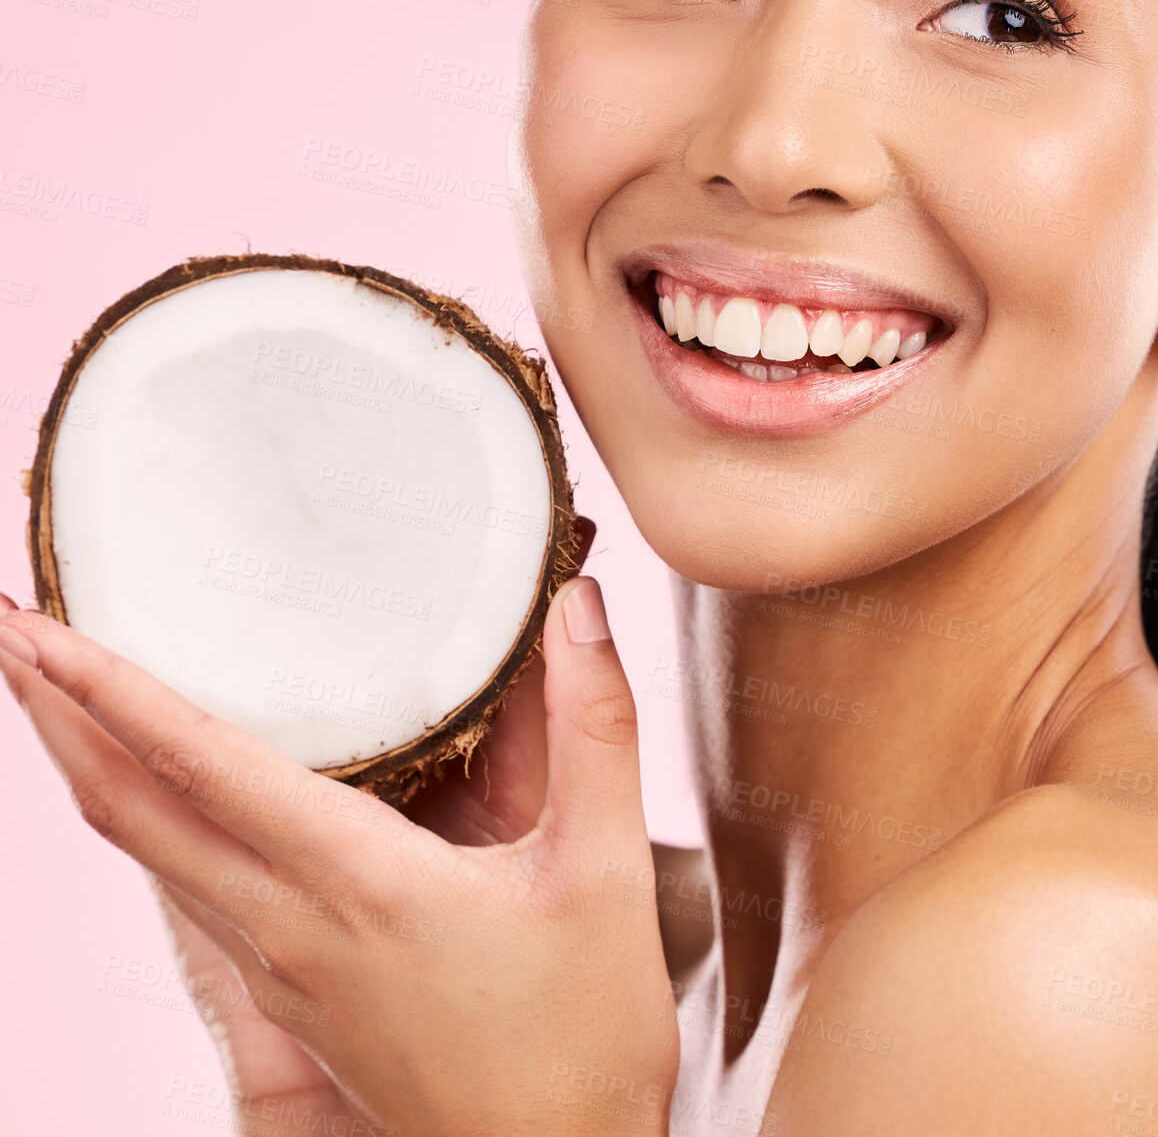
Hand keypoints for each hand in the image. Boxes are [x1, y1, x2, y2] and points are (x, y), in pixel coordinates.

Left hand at [0, 545, 679, 1136]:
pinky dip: (148, 818)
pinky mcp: (298, 994)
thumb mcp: (606, 874)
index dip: (107, 688)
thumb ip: (594, 728)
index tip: (32, 624)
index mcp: (355, 886)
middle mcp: (290, 927)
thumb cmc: (582, 1043)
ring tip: (60, 691)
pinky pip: (190, 888)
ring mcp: (283, 968)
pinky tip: (166, 791)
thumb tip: (575, 606)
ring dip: (90, 764)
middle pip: (128, 811)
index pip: (199, 767)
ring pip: (149, 852)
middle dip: (56, 716)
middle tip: (9, 630)